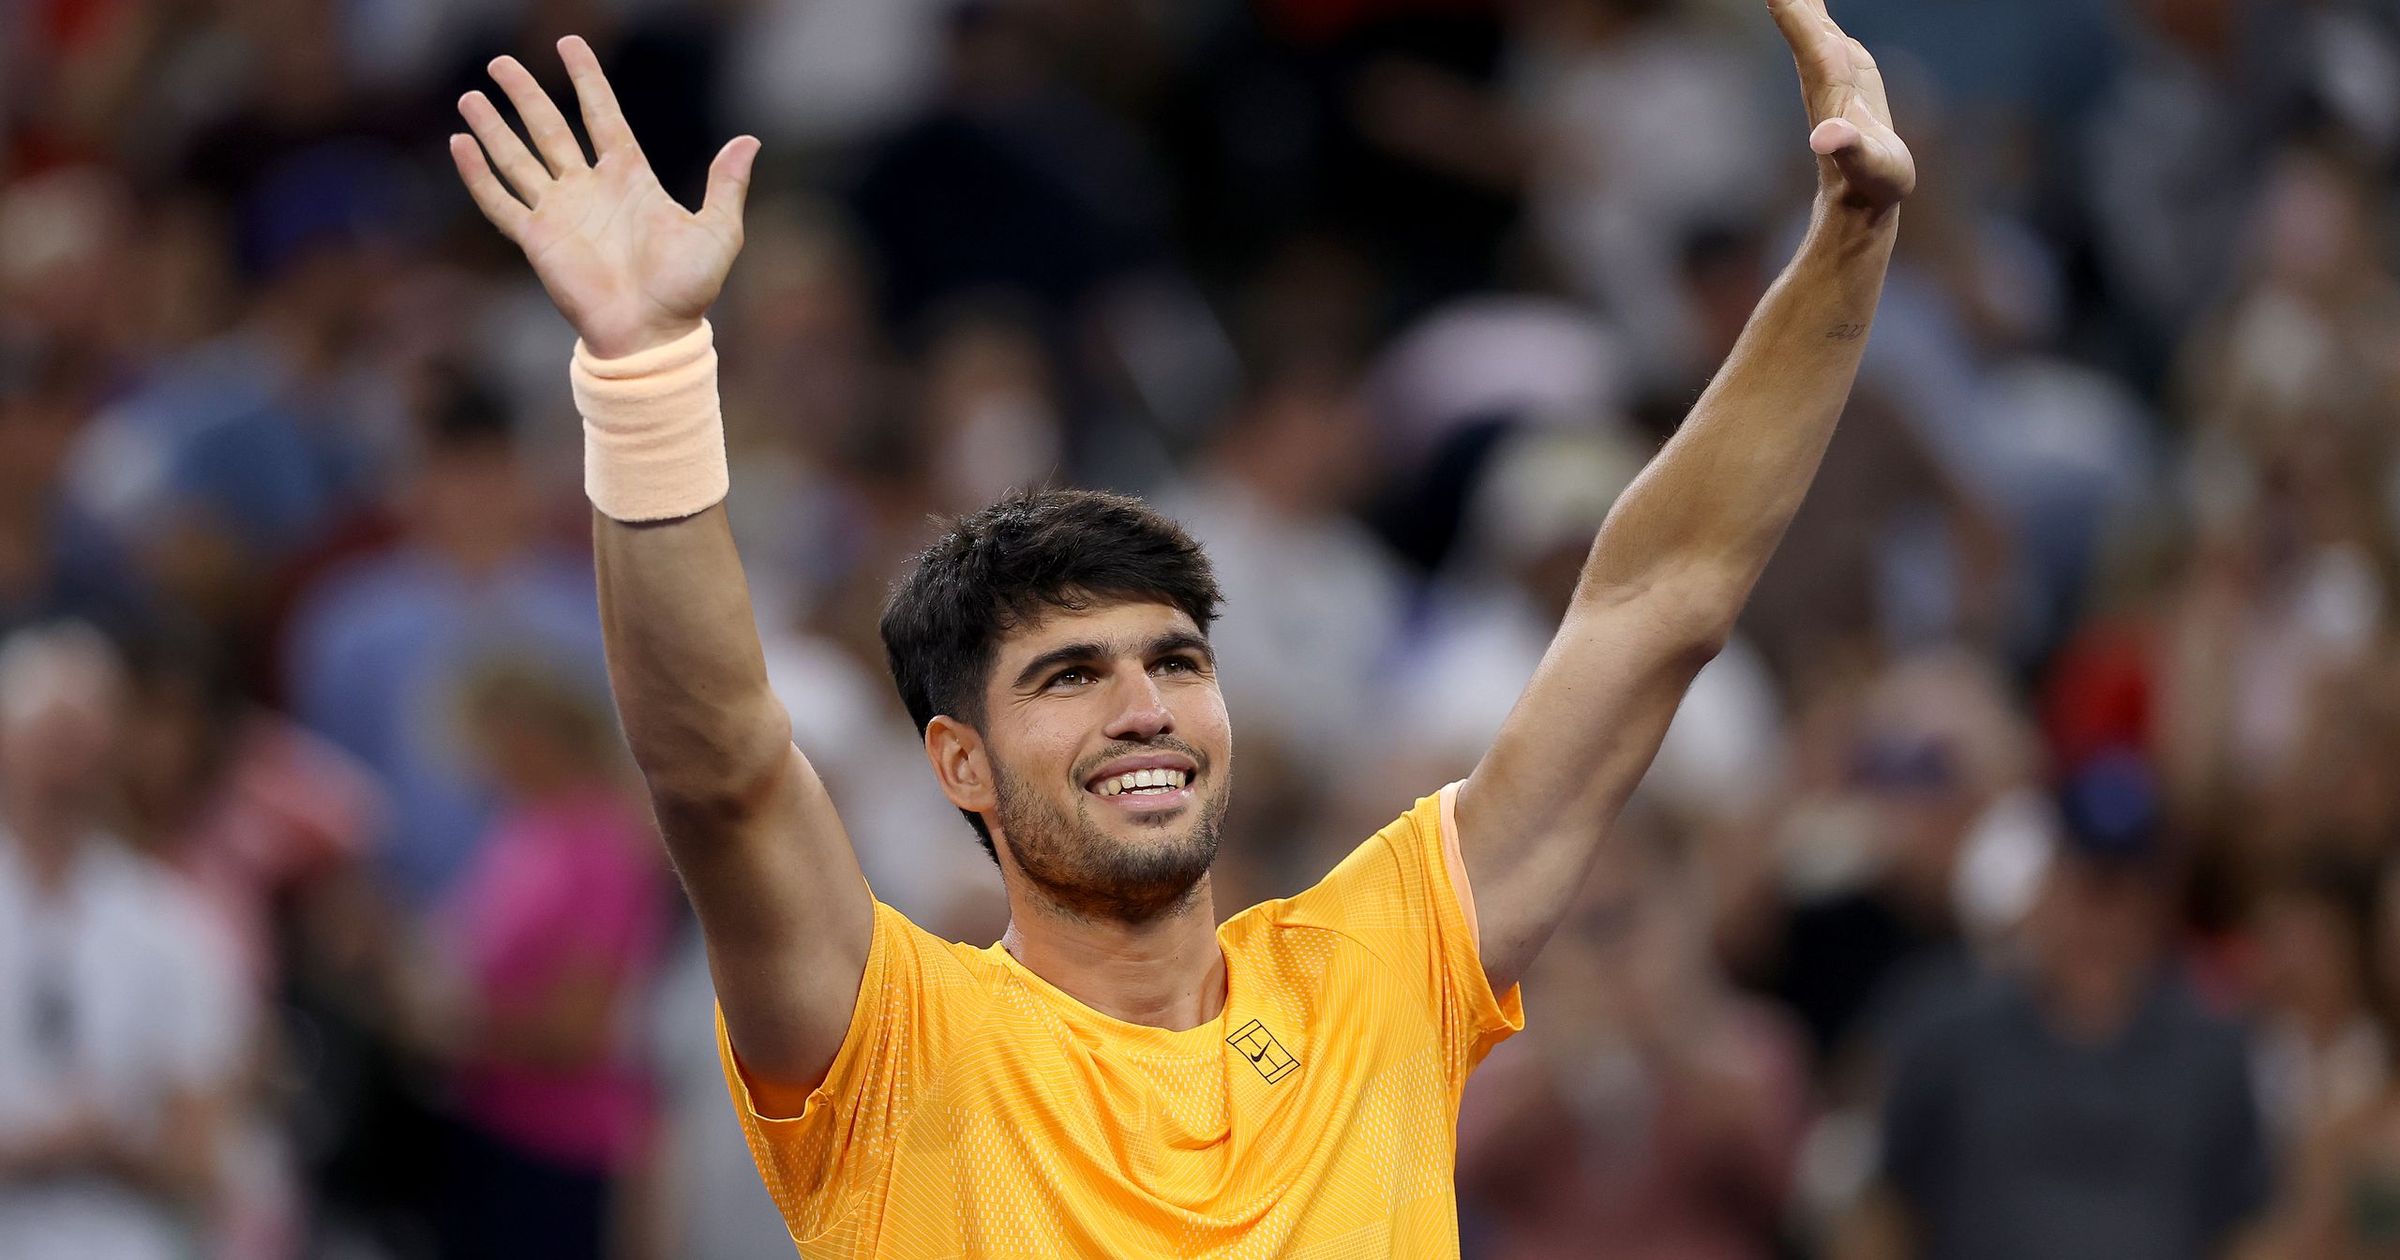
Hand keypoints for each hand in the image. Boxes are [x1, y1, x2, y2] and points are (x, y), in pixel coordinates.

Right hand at [448, 36, 758, 357]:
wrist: (652, 333)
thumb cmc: (688, 289)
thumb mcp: (717, 231)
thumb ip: (726, 185)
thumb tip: (749, 140)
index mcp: (630, 178)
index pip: (602, 115)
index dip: (587, 79)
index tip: (570, 44)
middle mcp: (589, 189)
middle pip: (550, 128)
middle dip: (526, 94)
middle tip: (501, 61)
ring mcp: (560, 212)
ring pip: (518, 157)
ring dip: (494, 127)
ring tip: (471, 94)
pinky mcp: (537, 239)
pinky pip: (499, 201)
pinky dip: (478, 175)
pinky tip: (459, 144)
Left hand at [1769, 0, 1913, 217]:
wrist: (1861, 196)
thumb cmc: (1870, 184)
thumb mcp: (1869, 167)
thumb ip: (1848, 149)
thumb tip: (1826, 138)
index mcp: (1827, 75)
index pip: (1801, 22)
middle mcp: (1819, 61)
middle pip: (1796, 5)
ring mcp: (1827, 59)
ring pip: (1804, 6)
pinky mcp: (1840, 61)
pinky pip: (1819, 16)